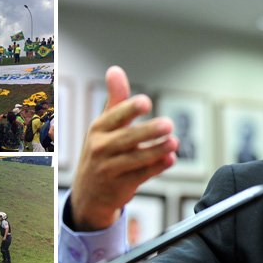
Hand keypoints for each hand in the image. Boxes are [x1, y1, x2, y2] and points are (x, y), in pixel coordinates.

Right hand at [71, 66, 177, 230]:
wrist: (89, 193)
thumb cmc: (101, 151)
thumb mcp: (104, 125)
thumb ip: (115, 99)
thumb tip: (115, 69)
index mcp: (98, 129)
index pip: (114, 117)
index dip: (129, 109)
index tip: (145, 102)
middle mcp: (101, 148)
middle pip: (126, 138)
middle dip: (148, 131)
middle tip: (168, 124)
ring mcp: (109, 169)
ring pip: (135, 158)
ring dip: (156, 151)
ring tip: (173, 142)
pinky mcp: (120, 186)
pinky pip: (141, 175)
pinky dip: (156, 168)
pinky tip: (170, 159)